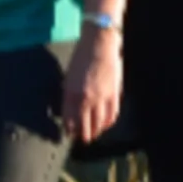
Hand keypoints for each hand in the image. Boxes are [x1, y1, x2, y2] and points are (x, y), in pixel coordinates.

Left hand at [61, 28, 122, 144]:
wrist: (98, 42)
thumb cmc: (81, 55)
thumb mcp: (69, 75)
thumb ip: (69, 92)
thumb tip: (71, 108)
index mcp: (70, 92)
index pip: (69, 118)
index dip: (69, 129)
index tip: (70, 133)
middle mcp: (85, 98)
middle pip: (83, 125)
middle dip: (82, 135)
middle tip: (82, 139)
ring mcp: (100, 97)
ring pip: (98, 124)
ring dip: (96, 132)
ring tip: (94, 135)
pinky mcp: (113, 94)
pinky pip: (112, 115)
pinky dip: (108, 123)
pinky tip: (106, 125)